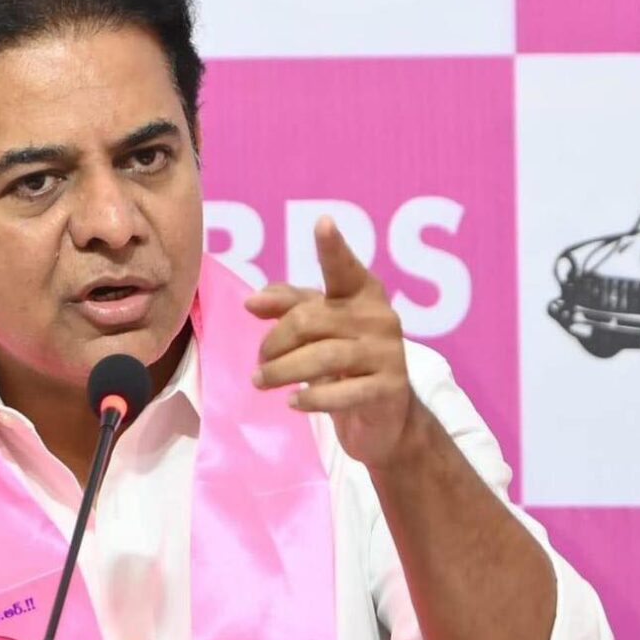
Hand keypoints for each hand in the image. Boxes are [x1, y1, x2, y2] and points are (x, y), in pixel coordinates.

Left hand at [245, 216, 415, 469]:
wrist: (385, 415)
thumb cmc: (345, 360)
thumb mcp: (317, 327)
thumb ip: (287, 306)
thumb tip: (251, 301)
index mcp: (361, 292)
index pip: (343, 268)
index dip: (333, 247)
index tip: (323, 223)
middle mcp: (378, 316)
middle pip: (310, 320)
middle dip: (275, 342)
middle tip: (260, 362)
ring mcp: (387, 353)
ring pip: (323, 357)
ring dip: (282, 372)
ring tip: (260, 382)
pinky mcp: (389, 388)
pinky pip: (342, 393)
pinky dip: (311, 399)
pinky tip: (293, 402)